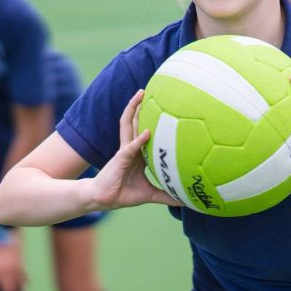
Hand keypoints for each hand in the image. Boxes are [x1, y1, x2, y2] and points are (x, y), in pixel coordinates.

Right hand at [90, 89, 181, 209]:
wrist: (104, 200)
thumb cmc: (124, 193)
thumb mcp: (150, 194)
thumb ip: (166, 194)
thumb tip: (185, 200)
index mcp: (137, 153)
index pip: (144, 129)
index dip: (150, 116)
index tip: (162, 104)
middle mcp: (130, 147)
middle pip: (135, 120)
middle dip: (141, 105)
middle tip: (151, 89)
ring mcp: (124, 151)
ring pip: (128, 125)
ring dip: (134, 110)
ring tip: (141, 95)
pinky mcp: (120, 160)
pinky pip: (130, 148)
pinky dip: (138, 140)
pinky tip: (147, 132)